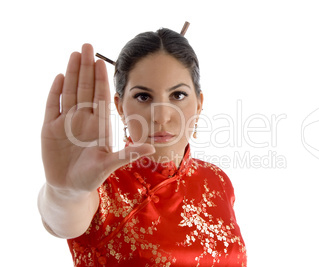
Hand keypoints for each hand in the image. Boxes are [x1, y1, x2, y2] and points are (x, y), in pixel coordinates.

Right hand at [41, 44, 154, 192]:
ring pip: (69, 92)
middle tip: (88, 46)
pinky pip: (52, 106)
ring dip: (70, 73)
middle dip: (85, 68)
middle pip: (84, 88)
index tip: (102, 61)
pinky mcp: (49, 128)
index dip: (100, 79)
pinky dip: (55, 92)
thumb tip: (152, 148)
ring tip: (74, 54)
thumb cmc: (92, 177)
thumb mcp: (110, 164)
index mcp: (98, 124)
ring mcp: (66, 122)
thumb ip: (128, 154)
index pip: (100, 96)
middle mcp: (83, 119)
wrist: (69, 188)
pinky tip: (59, 77)